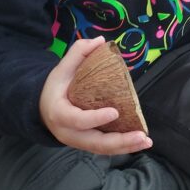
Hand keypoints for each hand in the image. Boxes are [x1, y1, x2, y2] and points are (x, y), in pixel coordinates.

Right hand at [39, 36, 152, 154]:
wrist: (43, 109)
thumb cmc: (55, 88)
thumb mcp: (61, 69)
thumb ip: (78, 53)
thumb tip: (101, 40)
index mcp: (60, 114)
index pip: (77, 120)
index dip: (95, 118)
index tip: (115, 112)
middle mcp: (68, 133)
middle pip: (94, 142)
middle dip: (119, 141)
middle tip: (141, 135)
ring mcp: (78, 142)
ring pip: (102, 149)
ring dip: (125, 147)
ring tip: (146, 141)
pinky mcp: (87, 145)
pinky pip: (105, 149)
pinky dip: (122, 147)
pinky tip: (139, 142)